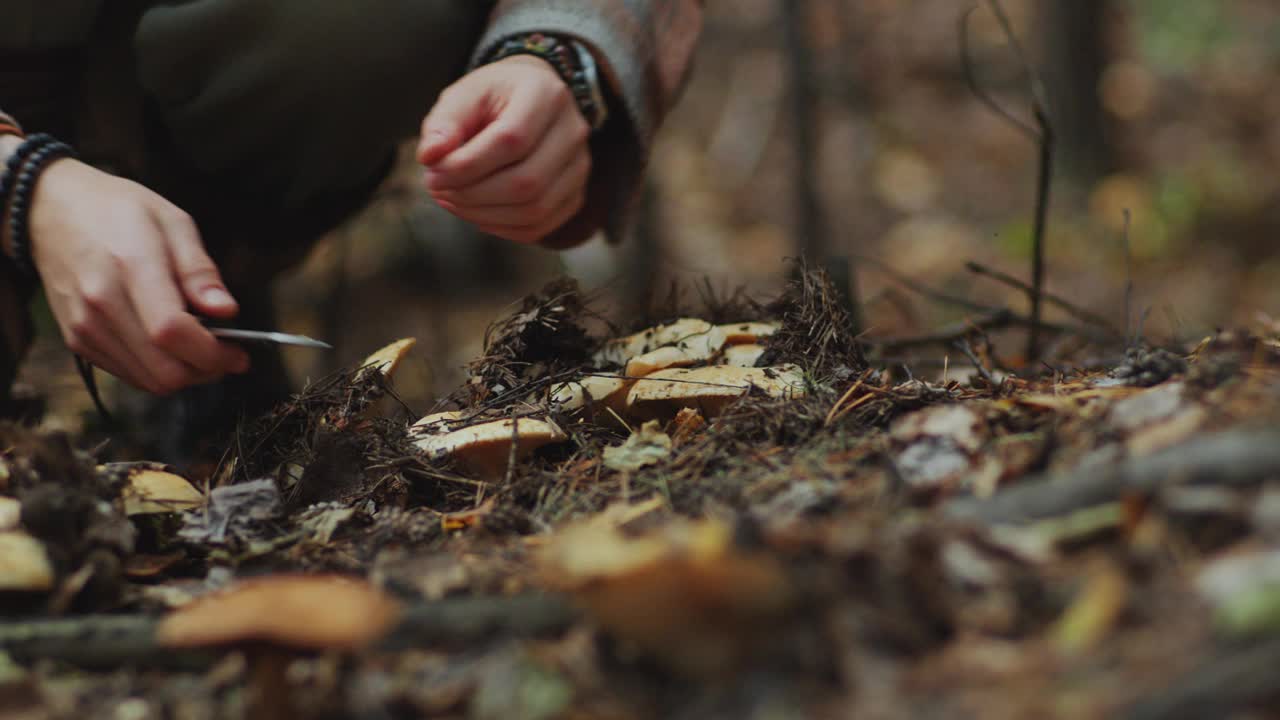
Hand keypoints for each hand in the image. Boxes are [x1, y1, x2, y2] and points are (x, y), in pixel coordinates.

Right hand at [22, 157, 249, 393]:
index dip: (214, 353)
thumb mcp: (173, 223)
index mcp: (130, 267)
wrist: (51, 211)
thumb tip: (227, 311)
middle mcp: (101, 304)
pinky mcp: (77, 340)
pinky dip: (157, 369)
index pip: (173, 331)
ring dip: (184, 374)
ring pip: (148, 380)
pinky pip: (128, 374)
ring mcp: (85, 326)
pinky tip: (169, 345)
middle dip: (206, 371)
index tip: (239, 354)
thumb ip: (200, 271)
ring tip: (200, 347)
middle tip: (225, 354)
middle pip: (163, 370)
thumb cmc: (118, 211)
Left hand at [418, 55, 591, 244]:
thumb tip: (430, 157)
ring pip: (534, 210)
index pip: (511, 140)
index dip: (467, 165)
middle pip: (526, 182)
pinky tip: (476, 213)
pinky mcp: (575, 194)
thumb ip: (444, 123)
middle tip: (437, 188)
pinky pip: (539, 226)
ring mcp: (580, 167)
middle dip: (472, 194)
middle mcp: (573, 131)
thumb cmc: (493, 98)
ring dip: (483, 215)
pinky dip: (501, 228)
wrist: (531, 100)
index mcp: (545, 94)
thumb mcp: (464, 96)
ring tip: (451, 200)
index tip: (432, 171)